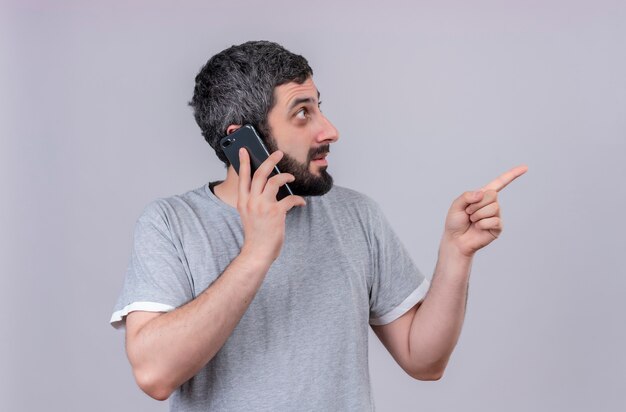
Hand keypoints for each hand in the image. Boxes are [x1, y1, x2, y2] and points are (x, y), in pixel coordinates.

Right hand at [237, 148, 305, 263]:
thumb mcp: (248, 214)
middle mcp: (251, 201)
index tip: (244, 150)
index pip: (243, 177)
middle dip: (270, 161)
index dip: (244, 162)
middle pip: (260, 174)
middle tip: (278, 153)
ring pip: (274, 181)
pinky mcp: (276, 213)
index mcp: (243, 201)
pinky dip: (298, 200)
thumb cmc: (256, 234)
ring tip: (291, 177)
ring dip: (285, 176)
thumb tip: (266, 186)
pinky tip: (301, 203)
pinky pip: (290, 198)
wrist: (257, 252)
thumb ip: (253, 200)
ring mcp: (263, 206)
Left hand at [443, 164, 527, 256]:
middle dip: (477, 204)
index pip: (500, 183)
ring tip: (472, 220)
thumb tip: (483, 193)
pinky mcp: (498, 227)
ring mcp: (496, 216)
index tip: (525, 167)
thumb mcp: (456, 205)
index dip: (512, 175)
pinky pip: (494, 220)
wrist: (456, 240)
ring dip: (478, 215)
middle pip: (492, 195)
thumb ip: (467, 196)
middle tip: (468, 212)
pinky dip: (482, 224)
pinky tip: (478, 228)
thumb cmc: (455, 222)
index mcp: (483, 196)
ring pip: (493, 208)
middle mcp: (492, 204)